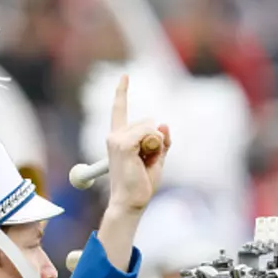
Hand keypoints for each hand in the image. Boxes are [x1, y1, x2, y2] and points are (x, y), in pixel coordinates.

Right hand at [105, 75, 171, 213]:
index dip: (122, 92)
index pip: (119, 110)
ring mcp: (117, 139)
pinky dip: (154, 146)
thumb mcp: (155, 160)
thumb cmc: (141, 185)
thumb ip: (161, 142)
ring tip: (145, 164)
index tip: (125, 76)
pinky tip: (145, 160)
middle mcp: (114, 136)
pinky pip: (149, 134)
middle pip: (147, 122)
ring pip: (150, 128)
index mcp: (118, 138)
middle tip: (146, 163)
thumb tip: (163, 124)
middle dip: (156, 141)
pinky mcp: (123, 144)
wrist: (130, 202)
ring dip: (156, 146)